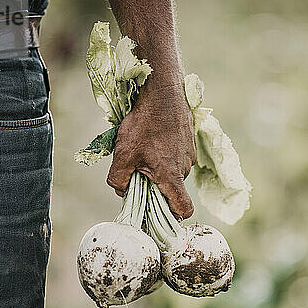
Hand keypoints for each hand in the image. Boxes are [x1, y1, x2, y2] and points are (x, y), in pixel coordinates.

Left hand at [107, 83, 196, 218]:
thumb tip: (121, 191)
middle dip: (155, 185)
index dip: (174, 216)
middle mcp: (185, 167)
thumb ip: (118, 180)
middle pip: (172, 188)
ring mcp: (189, 153)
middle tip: (137, 170)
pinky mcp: (189, 140)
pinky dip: (165, 153)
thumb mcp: (123, 154)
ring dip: (159, 167)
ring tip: (144, 148)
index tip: (158, 213)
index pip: (184, 209)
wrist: (163, 91)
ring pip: (173, 171)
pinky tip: (153, 137)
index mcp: (171, 176)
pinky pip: (177, 156)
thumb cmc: (144, 123)